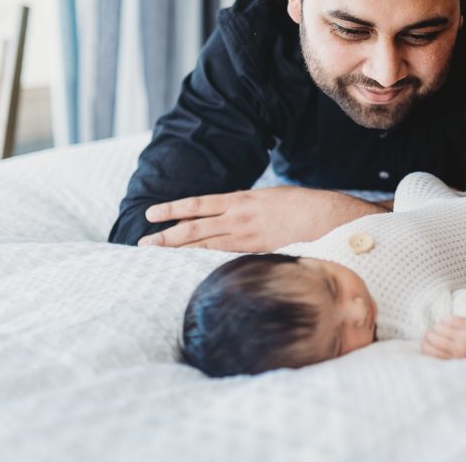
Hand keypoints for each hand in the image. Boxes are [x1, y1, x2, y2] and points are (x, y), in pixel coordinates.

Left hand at [136, 186, 378, 251]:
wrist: (324, 216)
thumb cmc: (301, 205)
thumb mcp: (270, 197)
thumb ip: (248, 207)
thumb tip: (233, 215)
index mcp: (241, 199)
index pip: (198, 204)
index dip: (172, 208)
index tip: (151, 213)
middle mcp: (238, 216)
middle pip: (194, 227)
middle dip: (166, 235)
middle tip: (142, 244)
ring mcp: (246, 236)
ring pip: (204, 244)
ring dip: (178, 250)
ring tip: (156, 255)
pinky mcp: (256, 251)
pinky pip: (225, 257)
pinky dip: (204, 262)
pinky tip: (189, 268)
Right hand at [421, 316, 465, 358]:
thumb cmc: (464, 346)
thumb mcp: (453, 355)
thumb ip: (439, 354)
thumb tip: (423, 346)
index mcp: (454, 359)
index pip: (429, 351)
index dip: (424, 343)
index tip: (426, 340)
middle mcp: (459, 349)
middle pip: (432, 337)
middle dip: (429, 333)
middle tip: (432, 332)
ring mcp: (465, 336)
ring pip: (438, 327)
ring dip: (437, 325)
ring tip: (439, 327)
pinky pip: (448, 318)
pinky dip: (444, 318)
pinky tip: (446, 321)